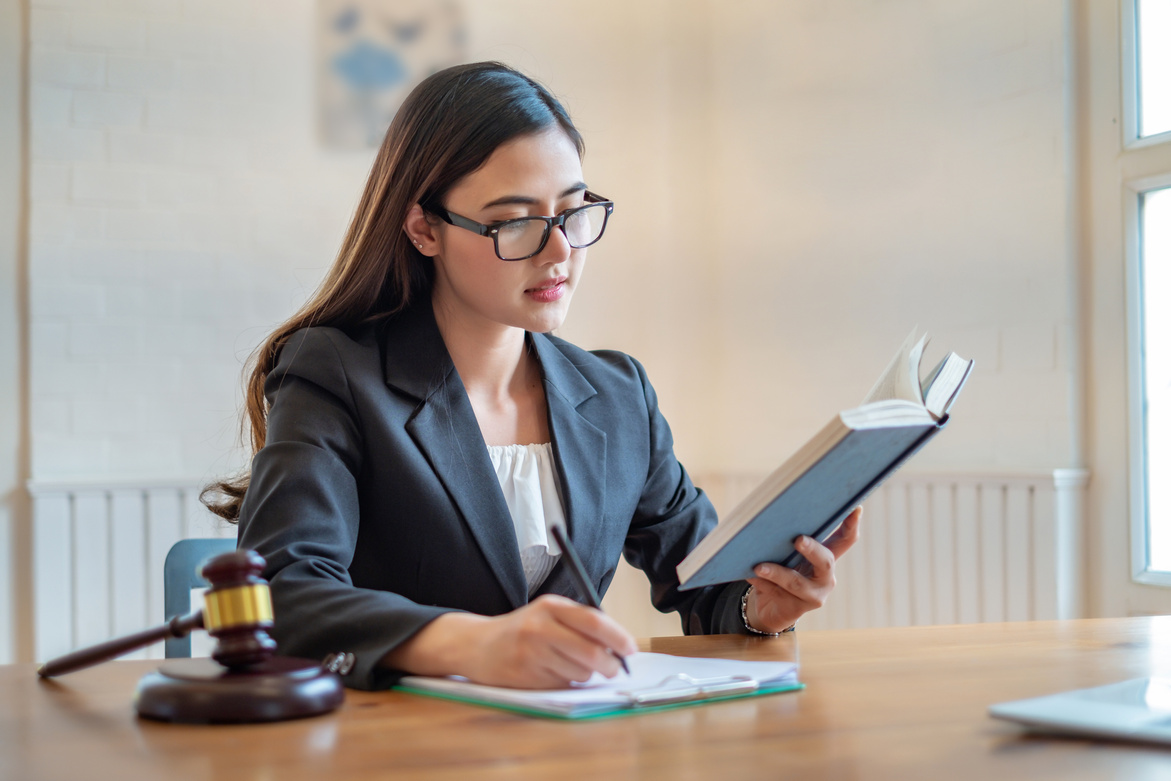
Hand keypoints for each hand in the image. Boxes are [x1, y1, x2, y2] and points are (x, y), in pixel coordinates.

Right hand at [383, 594, 636, 688]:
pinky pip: (563, 685)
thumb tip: (619, 645)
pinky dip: (567, 682)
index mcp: (551, 606)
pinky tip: (552, 672)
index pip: (594, 621)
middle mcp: (540, 628)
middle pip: (591, 652)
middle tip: (613, 668)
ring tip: (569, 664)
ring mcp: (532, 654)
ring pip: (580, 672)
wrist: (477, 645)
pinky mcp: (526, 677)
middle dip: (610, 665)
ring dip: (585, 674)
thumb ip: (579, 623)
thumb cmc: (522, 629)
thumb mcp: (548, 614)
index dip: (618, 637)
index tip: (631, 649)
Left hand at [744, 506, 861, 632]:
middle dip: (812, 550)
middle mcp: (825, 577)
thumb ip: (786, 539)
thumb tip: (771, 517)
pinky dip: (760, 583)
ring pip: (796, 582)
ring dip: (777, 572)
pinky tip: (748, 574)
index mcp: (826, 557)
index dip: (852, 525)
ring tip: (759, 567)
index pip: (845, 540)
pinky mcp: (796, 609)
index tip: (855, 508)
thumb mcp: (787, 554)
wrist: (770, 606)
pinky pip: (776, 593)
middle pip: (825, 561)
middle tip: (798, 539)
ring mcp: (813, 595)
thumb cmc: (781, 570)